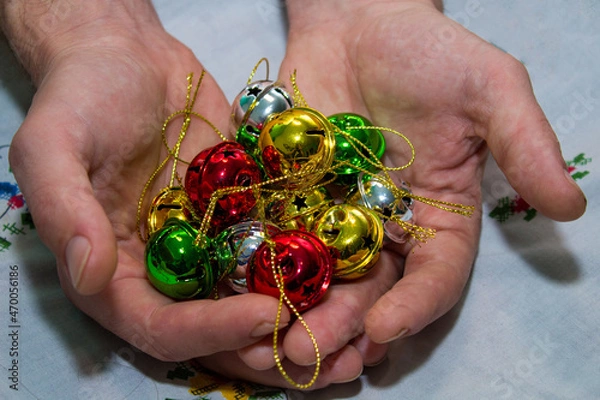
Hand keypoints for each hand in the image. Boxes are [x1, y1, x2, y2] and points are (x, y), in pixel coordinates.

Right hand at [2, 0, 364, 387]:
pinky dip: (311, 268)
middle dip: (272, 348)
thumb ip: (64, 210)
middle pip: (219, 334)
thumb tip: (89, 274)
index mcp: (114, 274)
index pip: (163, 327)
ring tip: (357, 336)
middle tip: (333, 354)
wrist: (129, 57)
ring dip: (304, 322)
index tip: (270, 315)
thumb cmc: (82, 96)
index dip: (214, 331)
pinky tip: (355, 275)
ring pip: (255, 301)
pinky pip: (276, 251)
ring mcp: (208, 248)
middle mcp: (166, 272)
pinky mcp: (241, 219)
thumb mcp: (52, 144)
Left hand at [278, 0, 585, 351]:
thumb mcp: (490, 88)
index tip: (386, 327)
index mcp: (439, 218)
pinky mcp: (288, 198)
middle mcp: (386, 229)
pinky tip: (236, 296)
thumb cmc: (429, 51)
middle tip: (308, 353)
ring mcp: (333, 217)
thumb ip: (525, 144)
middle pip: (368, 291)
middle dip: (341, 326)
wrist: (358, 20)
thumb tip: (570, 206)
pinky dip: (257, 270)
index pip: (434, 277)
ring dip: (296, 313)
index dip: (414, 307)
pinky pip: (272, 240)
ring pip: (318, 279)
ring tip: (272, 345)